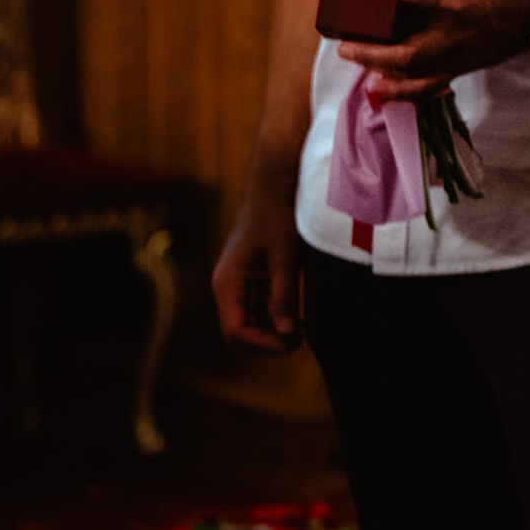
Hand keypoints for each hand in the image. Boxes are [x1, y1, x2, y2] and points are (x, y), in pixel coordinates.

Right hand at [212, 176, 302, 351]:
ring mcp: (238, 283)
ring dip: (272, 332)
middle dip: (267, 342)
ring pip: (249, 322)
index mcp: (227, 283)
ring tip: (302, 332)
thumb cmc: (277, 216)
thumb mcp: (285, 259)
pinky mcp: (251, 277)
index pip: (236, 331)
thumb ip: (285, 297)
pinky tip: (298, 319)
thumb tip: (288, 335)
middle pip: (239, 332)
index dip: (263, 345)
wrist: (275, 185)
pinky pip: (258, 308)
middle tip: (299, 342)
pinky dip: (275, 317)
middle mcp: (227, 287)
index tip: (292, 345)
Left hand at [335, 0, 529, 102]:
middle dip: (370, 47)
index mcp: (457, 6)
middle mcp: (454, 37)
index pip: (409, 0)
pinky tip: (382, 88)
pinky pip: (428, 86)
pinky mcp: (462, 69)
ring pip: (412, 72)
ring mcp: (458, 58)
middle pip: (404, 49)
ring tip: (355, 59)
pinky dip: (403, 89)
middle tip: (343, 41)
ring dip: (380, 67)